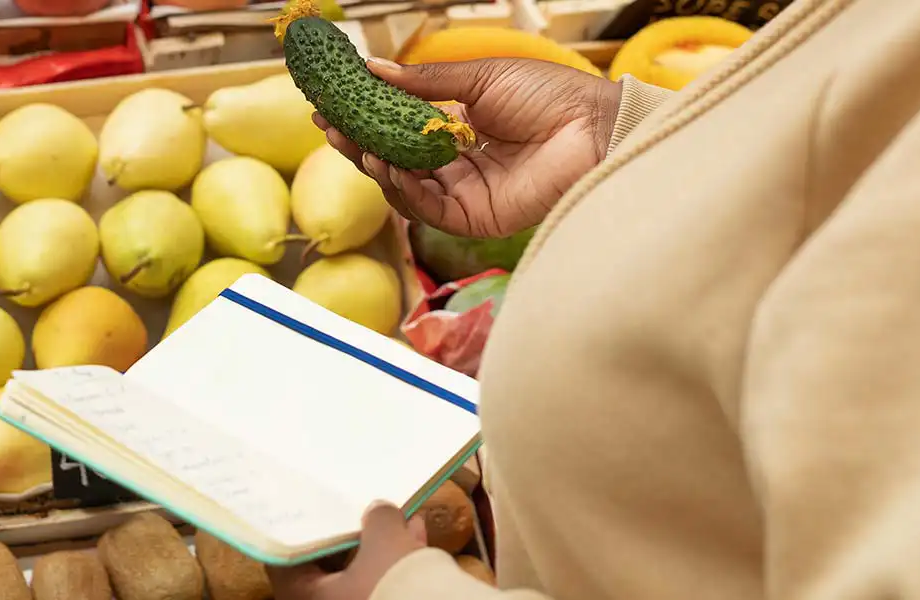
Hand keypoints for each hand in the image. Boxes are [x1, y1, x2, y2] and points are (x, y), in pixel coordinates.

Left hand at [268, 502, 428, 599]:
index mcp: (305, 598)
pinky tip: (418, 538)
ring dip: (379, 549)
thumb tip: (377, 510)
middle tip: (362, 509)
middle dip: (351, 536)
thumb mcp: (385, 540)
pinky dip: (396, 567)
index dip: (301, 529)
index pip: (286, 558)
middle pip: (328, 567)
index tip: (314, 506)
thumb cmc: (392, 584)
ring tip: (401, 519)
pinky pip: (383, 588)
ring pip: (360, 578)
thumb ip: (376, 519)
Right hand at [315, 57, 622, 238]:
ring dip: (373, 165)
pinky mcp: (474, 217)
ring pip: (404, 187)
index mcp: (460, 129)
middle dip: (359, 143)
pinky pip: (426, 208)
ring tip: (353, 142)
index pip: (401, 129)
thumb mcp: (479, 79)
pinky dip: (401, 188)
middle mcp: (459, 164)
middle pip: (395, 161)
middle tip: (327, 125)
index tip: (333, 103)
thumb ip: (424, 83)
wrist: (592, 126)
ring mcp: (465, 192)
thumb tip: (373, 68)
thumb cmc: (549, 96)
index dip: (366, 118)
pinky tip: (384, 163)